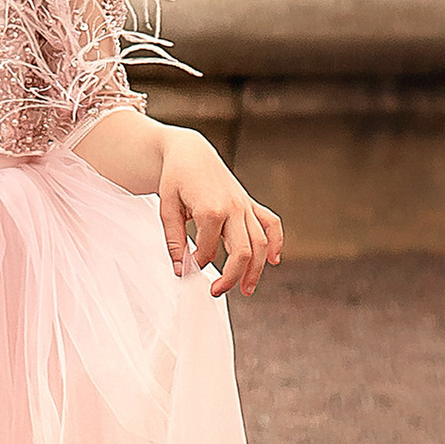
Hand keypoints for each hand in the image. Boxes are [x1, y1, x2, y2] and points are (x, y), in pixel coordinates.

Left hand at [156, 128, 283, 297]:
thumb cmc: (176, 177)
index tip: (185, 268)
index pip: (207, 251)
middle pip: (243, 252)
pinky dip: (277, 242)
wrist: (190, 152)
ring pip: (260, 243)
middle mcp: (233, 208)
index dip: (196, 264)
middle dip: (231, 277)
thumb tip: (181, 269)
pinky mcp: (250, 203)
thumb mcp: (167, 208)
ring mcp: (244, 205)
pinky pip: (270, 223)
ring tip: (246, 289)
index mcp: (210, 209)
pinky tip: (275, 261)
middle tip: (216, 291)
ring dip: (257, 270)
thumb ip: (174, 240)